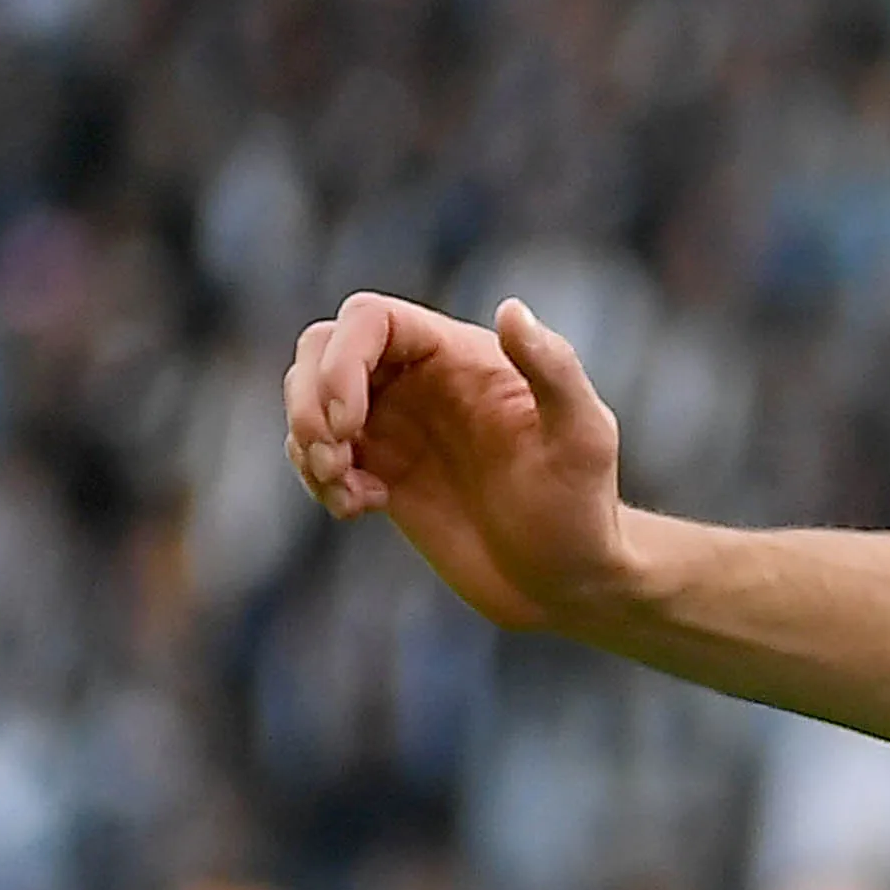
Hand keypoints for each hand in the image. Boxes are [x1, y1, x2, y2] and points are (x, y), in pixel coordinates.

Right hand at [285, 291, 630, 629]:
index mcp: (461, 356)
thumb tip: (511, 309)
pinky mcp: (382, 471)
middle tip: (332, 455)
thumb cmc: (584, 509)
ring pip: (308, 399)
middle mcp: (421, 380)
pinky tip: (362, 508)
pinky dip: (318, 478)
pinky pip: (317, 454)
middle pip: (321, 347)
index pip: (369, 319)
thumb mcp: (582, 438)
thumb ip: (554, 370)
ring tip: (347, 490)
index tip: (347, 423)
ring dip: (305, 442)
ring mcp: (397, 425)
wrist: (569, 581)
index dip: (341, 360)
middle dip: (306, 397)